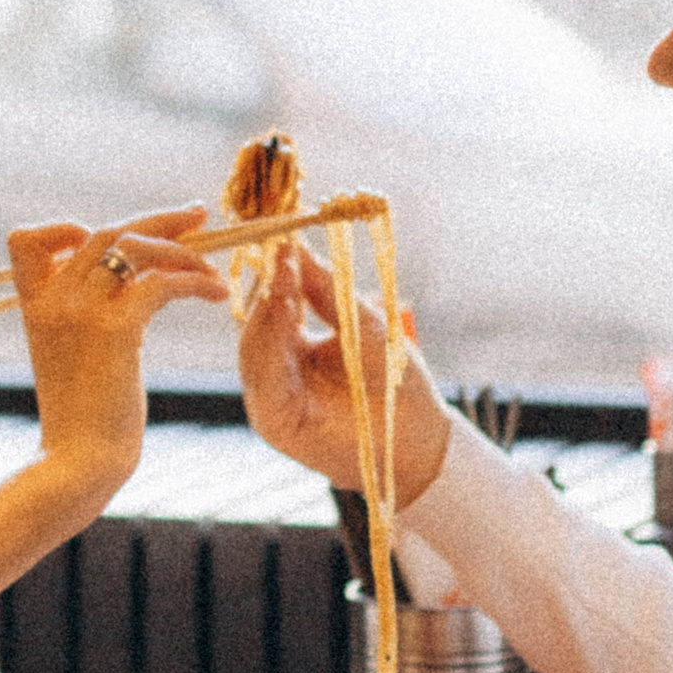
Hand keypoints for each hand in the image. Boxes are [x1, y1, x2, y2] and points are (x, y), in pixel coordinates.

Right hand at [11, 205, 228, 507]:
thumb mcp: (70, 357)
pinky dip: (195, 281)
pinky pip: (162, 282)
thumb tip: (131, 284)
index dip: (66, 228)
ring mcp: (80, 310)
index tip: (115, 238)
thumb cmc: (83, 420)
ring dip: (183, 250)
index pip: (27, 239)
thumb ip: (84, 317)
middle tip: (198, 215)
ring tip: (212, 269)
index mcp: (33, 306)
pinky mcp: (115, 330)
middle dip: (157, 219)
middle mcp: (53, 299)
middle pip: (104, 230)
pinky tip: (216, 293)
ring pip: (135, 246)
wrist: (79, 463)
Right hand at [237, 245, 451, 509]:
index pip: (272, 305)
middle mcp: (275, 374)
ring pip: (253, 347)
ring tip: (283, 271)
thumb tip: (296, 243)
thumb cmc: (393, 384)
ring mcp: (270, 399)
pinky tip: (284, 309)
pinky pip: (263, 377)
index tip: (282, 232)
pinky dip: (271, 342)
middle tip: (278, 247)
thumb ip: (325, 289)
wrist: (418, 440)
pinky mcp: (274, 422)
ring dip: (267, 307)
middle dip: (267, 284)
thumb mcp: (361, 323)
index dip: (276, 269)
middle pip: (255, 323)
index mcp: (291, 350)